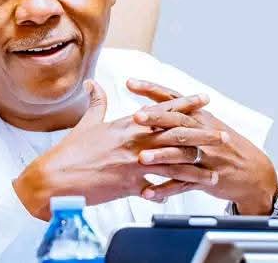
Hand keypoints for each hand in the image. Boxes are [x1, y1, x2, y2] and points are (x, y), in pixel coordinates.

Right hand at [13, 80, 226, 219]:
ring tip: (213, 171)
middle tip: (222, 135)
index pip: (161, 109)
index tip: (202, 99)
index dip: (185, 103)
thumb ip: (95, 103)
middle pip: (176, 135)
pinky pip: (158, 187)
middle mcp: (134, 141)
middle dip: (202, 135)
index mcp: (125, 124)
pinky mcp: (131, 185)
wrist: (56, 179)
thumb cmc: (69, 153)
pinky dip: (172, 190)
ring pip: (174, 162)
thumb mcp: (85, 124)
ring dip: (196, 167)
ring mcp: (134, 164)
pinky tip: (185, 193)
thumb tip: (92, 84)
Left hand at [131, 83, 277, 214]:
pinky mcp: (206, 179)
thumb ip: (176, 115)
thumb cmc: (222, 144)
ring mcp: (205, 156)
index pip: (172, 98)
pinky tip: (148, 192)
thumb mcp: (203, 124)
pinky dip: (166, 189)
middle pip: (178, 122)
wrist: (253, 171)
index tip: (130, 83)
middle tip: (136, 117)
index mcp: (198, 116)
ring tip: (140, 158)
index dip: (151, 89)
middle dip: (156, 119)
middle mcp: (202, 133)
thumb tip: (144, 107)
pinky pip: (184, 184)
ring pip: (181, 154)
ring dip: (161, 156)